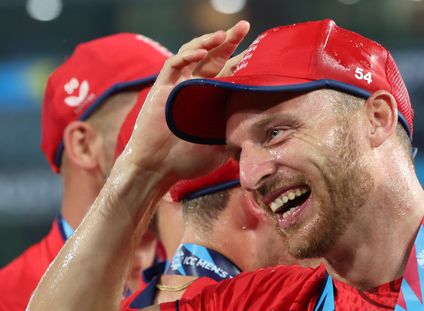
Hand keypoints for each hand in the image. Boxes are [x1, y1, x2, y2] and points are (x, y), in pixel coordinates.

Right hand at [122, 21, 250, 182]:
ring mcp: (178, 85)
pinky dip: (187, 55)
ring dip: (208, 42)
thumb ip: (237, 133)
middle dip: (228, 40)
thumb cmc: (188, 160)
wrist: (158, 169)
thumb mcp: (221, 145)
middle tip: (244, 27)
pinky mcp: (162, 88)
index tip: (261, 50)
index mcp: (210, 98)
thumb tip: (265, 131)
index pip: (228, 71)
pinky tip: (201, 51)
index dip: (241, 58)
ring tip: (223, 34)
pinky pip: (174, 65)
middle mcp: (195, 87)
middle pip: (213, 56)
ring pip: (193, 53)